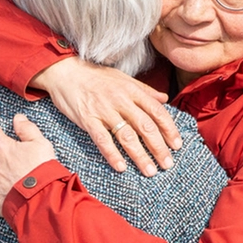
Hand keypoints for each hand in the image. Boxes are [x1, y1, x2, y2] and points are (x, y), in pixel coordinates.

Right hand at [31, 59, 180, 176]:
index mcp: (132, 90)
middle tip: (167, 164)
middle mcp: (121, 100)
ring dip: (140, 156)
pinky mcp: (87, 119)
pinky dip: (112, 154)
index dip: (169, 129)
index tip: (177, 145)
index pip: (157, 112)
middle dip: (158, 147)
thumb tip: (164, 98)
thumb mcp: (123, 78)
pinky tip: (121, 167)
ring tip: (149, 171)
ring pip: (127, 136)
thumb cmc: (95, 76)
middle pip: (145, 126)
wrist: (65, 71)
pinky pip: (102, 140)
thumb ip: (144, 90)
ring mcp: (104, 110)